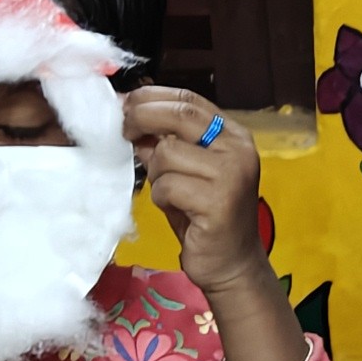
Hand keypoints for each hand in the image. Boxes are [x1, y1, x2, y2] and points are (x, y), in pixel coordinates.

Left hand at [124, 87, 266, 290]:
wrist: (231, 263)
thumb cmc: (205, 217)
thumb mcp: (184, 172)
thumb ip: (164, 145)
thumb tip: (130, 117)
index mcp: (232, 136)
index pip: (188, 99)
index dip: (151, 97)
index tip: (124, 104)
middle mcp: (238, 150)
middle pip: (180, 115)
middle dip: (142, 118)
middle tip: (123, 130)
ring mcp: (231, 175)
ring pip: (167, 154)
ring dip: (156, 175)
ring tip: (169, 193)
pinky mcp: (218, 202)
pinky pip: (167, 186)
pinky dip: (162, 198)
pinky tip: (177, 210)